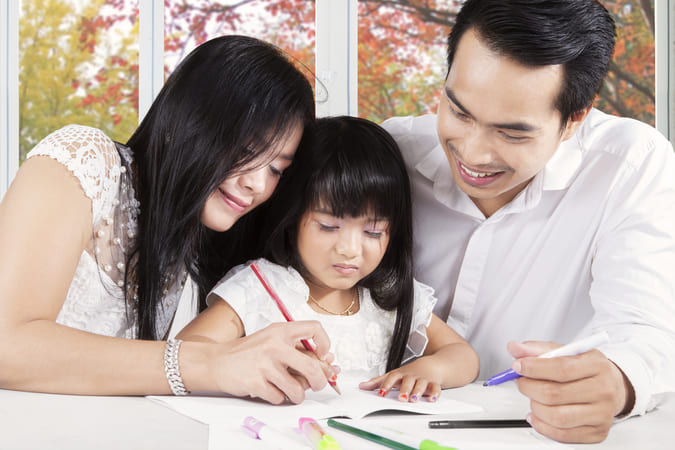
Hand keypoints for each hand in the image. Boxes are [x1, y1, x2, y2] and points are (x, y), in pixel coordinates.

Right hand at [210, 321, 337, 404]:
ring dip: (297, 394)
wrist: (217, 361)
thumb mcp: (274, 342)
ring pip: (297, 389)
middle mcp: (274, 345)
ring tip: (290, 390)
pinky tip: (270, 389)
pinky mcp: (256, 382)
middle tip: (318, 384)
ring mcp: (265, 364)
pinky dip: (278, 397)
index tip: (323, 355)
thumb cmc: (250, 353)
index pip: (315, 329)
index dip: (325, 343)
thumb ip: (299, 350)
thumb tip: (329, 364)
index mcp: (281, 330)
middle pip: (312, 367)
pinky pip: (279, 398)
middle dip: (320, 381)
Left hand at [358, 357, 441, 402]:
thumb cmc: (410, 372)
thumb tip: (362, 386)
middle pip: (408, 381)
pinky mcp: (434, 384)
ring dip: (417, 391)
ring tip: (413, 399)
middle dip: (405, 389)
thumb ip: (378, 381)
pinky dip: (435, 393)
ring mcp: (423, 379)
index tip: (381, 393)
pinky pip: (436, 388)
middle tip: (401, 398)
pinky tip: (432, 399)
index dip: (387, 385)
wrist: (431, 365)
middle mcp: (412, 376)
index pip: (392, 377)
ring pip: (421, 384)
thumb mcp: (394, 375)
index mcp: (401, 374)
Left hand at [507, 340, 633, 442]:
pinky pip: (562, 435)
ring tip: (532, 398)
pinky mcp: (598, 433)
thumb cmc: (585, 368)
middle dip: (528, 387)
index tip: (517, 366)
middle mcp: (603, 390)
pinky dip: (542, 426)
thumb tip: (514, 348)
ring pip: (556, 417)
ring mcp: (602, 414)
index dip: (534, 368)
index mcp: (597, 365)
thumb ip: (537, 349)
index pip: (561, 368)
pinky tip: (537, 415)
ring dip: (534, 407)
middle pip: (554, 394)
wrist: (612, 386)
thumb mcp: (565, 351)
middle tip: (520, 382)